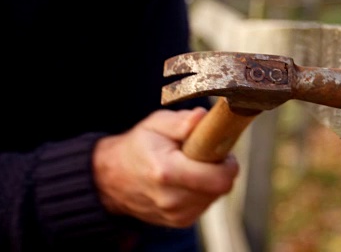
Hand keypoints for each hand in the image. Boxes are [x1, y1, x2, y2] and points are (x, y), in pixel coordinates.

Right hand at [92, 107, 238, 227]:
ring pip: (215, 196)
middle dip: (220, 169)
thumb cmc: (137, 147)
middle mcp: (172, 199)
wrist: (112, 179)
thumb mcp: (155, 124)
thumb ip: (181, 121)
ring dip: (211, 180)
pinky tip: (187, 179)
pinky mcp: (179, 222)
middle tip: (205, 154)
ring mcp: (176, 215)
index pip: (219, 179)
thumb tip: (203, 118)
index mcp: (166, 172)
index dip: (228, 163)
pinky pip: (205, 204)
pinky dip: (203, 190)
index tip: (220, 149)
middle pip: (221, 188)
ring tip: (192, 166)